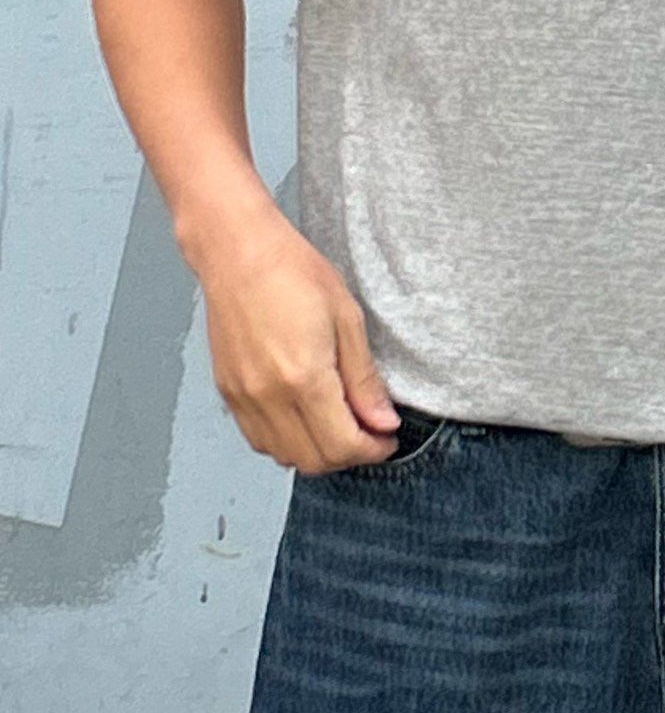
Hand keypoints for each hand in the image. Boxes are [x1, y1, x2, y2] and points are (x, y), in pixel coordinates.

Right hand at [197, 207, 403, 474]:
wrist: (238, 251)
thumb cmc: (293, 272)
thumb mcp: (348, 319)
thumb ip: (364, 379)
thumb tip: (383, 422)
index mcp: (304, 378)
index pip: (342, 446)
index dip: (373, 450)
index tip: (388, 438)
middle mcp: (268, 397)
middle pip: (313, 461)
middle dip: (349, 455)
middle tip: (371, 432)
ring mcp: (243, 398)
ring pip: (284, 456)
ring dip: (318, 452)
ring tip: (340, 423)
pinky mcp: (228, 392)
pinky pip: (259, 439)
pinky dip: (287, 441)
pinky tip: (306, 415)